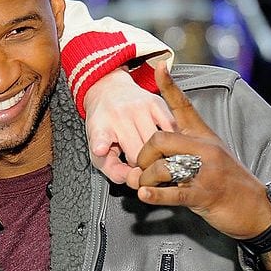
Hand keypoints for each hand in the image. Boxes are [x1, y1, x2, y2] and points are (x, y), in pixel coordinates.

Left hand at [83, 68, 175, 187]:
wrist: (110, 91)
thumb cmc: (104, 124)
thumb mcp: (98, 148)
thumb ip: (111, 168)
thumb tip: (130, 179)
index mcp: (101, 126)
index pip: (101, 137)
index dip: (101, 145)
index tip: (100, 149)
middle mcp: (120, 115)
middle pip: (139, 153)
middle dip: (142, 165)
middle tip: (140, 164)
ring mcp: (140, 107)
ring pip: (158, 143)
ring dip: (159, 154)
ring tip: (153, 154)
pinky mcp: (157, 103)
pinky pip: (172, 130)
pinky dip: (172, 141)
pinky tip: (166, 144)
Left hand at [134, 65, 270, 239]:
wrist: (257, 208)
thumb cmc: (230, 183)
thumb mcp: (211, 156)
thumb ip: (185, 149)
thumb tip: (156, 150)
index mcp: (204, 136)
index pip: (184, 105)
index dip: (169, 86)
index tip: (160, 65)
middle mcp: (205, 148)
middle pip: (160, 139)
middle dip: (142, 156)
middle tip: (140, 169)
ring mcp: (206, 171)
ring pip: (162, 167)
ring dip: (145, 180)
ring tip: (145, 188)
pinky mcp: (205, 194)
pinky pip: (174, 192)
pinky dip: (155, 195)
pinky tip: (145, 195)